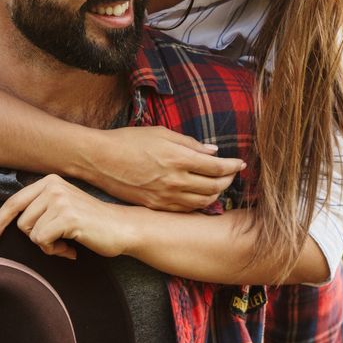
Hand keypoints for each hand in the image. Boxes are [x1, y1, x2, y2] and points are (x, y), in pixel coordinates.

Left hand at [0, 175, 138, 259]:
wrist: (122, 228)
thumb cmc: (90, 223)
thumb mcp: (62, 207)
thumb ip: (39, 209)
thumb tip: (5, 224)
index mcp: (49, 181)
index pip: (13, 202)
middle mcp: (53, 186)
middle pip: (21, 222)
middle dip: (35, 238)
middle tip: (57, 241)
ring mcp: (61, 200)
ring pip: (31, 233)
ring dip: (47, 245)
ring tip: (66, 242)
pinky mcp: (68, 217)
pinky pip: (43, 241)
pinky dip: (55, 251)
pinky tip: (71, 248)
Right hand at [82, 126, 243, 211]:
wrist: (101, 160)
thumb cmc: (129, 141)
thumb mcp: (161, 133)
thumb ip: (189, 143)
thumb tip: (212, 152)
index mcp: (179, 159)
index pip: (217, 167)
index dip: (233, 166)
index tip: (241, 163)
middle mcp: (175, 181)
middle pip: (214, 187)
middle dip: (228, 180)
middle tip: (232, 173)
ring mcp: (166, 197)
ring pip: (203, 202)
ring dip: (216, 194)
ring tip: (219, 185)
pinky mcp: (156, 206)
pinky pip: (186, 209)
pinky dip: (199, 203)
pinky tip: (200, 195)